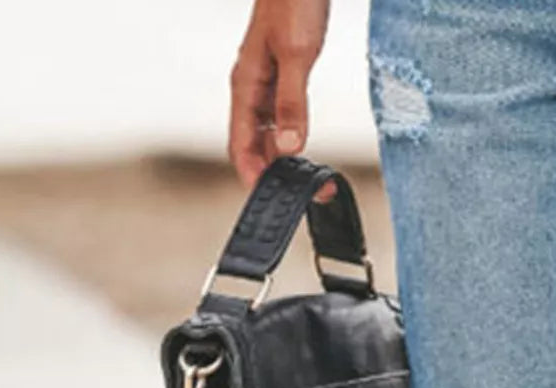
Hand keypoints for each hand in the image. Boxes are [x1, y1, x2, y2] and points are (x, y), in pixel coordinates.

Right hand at [229, 0, 330, 186]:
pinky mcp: (283, 74)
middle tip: (308, 195)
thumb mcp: (296, 54)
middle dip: (276, 173)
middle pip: (255, 144)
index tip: (271, 200)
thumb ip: (292, 102)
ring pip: (270, 132)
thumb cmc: (294, 2)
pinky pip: (282, 117)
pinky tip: (308, 148)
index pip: (241, 144)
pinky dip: (294, 137)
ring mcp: (266, 81)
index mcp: (245, 85)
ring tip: (314, 180)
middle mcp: (251, 87)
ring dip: (287, 158)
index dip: (253, 175)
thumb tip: (289, 147)